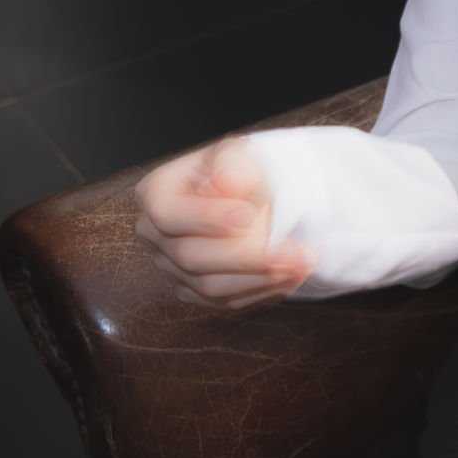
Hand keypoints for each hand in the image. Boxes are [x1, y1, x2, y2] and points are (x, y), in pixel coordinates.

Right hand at [133, 135, 313, 310]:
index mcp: (155, 195)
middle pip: (191, 257)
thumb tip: (228, 183)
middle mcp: (155, 236)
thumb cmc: (239, 172)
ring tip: (302, 263)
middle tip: (296, 250)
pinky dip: (262, 291)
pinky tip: (292, 275)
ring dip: (262, 279)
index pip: (168, 214)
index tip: (248, 215)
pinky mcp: (195, 294)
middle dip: (248, 256)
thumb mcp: (238, 154)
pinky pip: (227, 303)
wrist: (250, 198)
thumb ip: (232, 164)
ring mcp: (172, 269)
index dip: (207, 218)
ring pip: (211, 289)